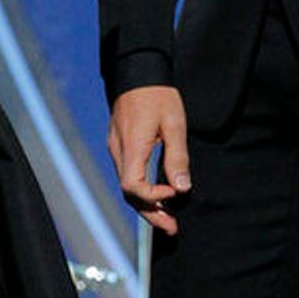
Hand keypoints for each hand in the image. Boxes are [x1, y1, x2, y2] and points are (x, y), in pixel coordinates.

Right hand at [107, 86, 190, 234]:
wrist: (138, 69)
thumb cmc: (158, 95)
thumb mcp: (174, 124)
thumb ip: (177, 157)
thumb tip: (182, 187)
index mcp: (131, 147)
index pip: (133, 186)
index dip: (153, 197)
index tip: (174, 192)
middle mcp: (118, 151)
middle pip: (129, 193)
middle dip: (151, 212)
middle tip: (173, 228)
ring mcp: (116, 148)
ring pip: (127, 186)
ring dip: (146, 204)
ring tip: (168, 217)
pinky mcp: (119, 145)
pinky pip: (128, 174)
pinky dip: (142, 189)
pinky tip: (157, 194)